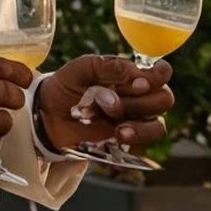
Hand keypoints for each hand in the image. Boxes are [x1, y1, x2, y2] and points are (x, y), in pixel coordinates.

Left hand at [36, 54, 174, 156]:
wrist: (47, 114)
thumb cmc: (67, 86)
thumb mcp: (80, 69)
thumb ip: (105, 66)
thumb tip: (131, 71)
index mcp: (131, 75)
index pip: (162, 73)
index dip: (158, 76)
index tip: (140, 82)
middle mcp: (138, 97)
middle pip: (164, 99)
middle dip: (142, 102)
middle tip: (115, 103)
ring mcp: (134, 120)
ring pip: (157, 125)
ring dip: (140, 125)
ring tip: (118, 128)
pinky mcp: (126, 140)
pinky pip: (143, 144)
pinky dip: (134, 138)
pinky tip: (117, 134)